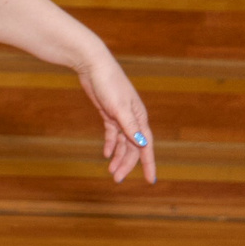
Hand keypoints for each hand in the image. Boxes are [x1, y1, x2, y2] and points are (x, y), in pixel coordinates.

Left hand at [76, 53, 156, 183]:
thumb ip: (130, 126)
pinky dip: (110, 144)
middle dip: (126, 164)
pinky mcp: (108, 113)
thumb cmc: (108, 84)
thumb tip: (142, 144)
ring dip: (117, 157)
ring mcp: (121, 116)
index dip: (148, 163)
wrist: (93, 65)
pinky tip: (106, 154)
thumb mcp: (119, 107)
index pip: (146, 146)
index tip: (150, 180)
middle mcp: (133, 119)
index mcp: (140, 118)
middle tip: (116, 179)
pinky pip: (112, 134)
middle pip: (132, 147)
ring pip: (121, 142)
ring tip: (111, 171)